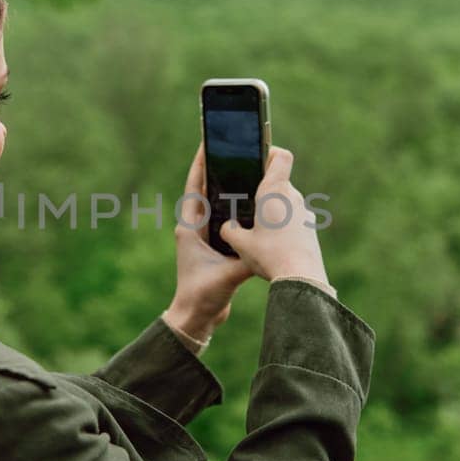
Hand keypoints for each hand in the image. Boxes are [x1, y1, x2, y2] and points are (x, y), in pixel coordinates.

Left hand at [166, 142, 255, 339]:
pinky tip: (253, 204)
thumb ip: (247, 259)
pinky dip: (237, 210)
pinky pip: (227, 221)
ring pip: (218, 205)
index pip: (194, 188)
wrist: (196, 318)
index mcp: (191, 228)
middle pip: (207, 191)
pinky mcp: (216, 248)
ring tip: (245, 170)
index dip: (201, 165)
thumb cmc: (202, 295)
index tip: (207, 143)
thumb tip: (268, 244)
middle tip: (233, 150)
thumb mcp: (228, 275)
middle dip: (218, 171)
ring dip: (228, 189)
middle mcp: (195, 229)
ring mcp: (205, 238)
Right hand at [217, 145, 329, 288]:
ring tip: (257, 230)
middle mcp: (293, 197)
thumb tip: (228, 227)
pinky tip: (272, 245)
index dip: (270, 152)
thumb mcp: (240, 244)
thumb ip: (229, 230)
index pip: (281, 156)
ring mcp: (305, 213)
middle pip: (279, 182)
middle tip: (246, 204)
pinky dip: (283, 227)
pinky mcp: (310, 230)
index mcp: (275, 191)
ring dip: (273, 211)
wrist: (301, 278)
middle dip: (263, 191)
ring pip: (286, 204)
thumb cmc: (269, 255)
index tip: (257, 158)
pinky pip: (294, 220)